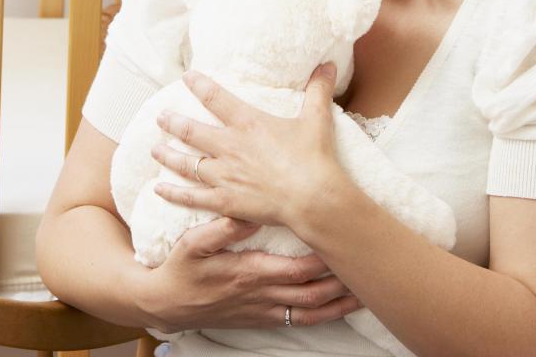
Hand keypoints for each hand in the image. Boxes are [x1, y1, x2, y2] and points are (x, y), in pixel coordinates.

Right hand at [139, 215, 361, 330]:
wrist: (167, 305)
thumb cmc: (181, 269)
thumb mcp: (192, 243)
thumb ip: (221, 229)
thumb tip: (248, 214)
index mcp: (248, 273)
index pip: (295, 270)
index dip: (323, 260)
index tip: (343, 243)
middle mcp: (261, 295)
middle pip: (312, 293)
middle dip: (342, 282)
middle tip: (368, 267)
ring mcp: (263, 310)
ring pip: (311, 311)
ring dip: (340, 303)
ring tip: (367, 291)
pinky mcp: (262, 318)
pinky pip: (300, 321)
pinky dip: (324, 316)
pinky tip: (341, 308)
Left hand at [151, 63, 345, 227]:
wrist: (313, 198)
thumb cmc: (315, 157)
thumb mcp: (317, 118)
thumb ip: (318, 91)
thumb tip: (328, 65)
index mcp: (247, 123)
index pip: (215, 97)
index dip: (198, 85)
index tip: (186, 77)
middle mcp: (229, 146)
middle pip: (191, 131)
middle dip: (172, 123)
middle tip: (160, 118)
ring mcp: (224, 175)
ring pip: (186, 163)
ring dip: (168, 155)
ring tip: (154, 150)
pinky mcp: (225, 201)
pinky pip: (192, 197)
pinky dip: (173, 193)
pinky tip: (159, 190)